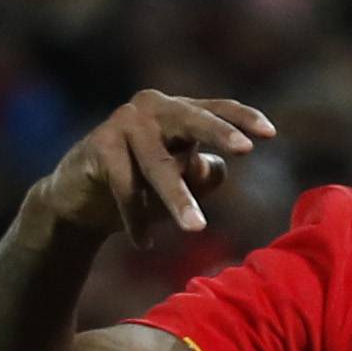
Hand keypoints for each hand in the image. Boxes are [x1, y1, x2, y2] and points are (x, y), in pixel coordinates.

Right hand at [38, 91, 276, 248]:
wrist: (80, 201)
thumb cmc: (140, 189)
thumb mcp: (178, 184)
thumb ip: (202, 176)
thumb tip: (216, 166)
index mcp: (179, 111)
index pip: (217, 108)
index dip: (243, 119)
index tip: (271, 135)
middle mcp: (153, 108)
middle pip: (192, 119)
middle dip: (219, 134)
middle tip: (244, 151)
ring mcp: (124, 122)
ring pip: (159, 165)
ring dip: (177, 199)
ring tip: (196, 230)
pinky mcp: (99, 145)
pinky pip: (126, 187)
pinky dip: (136, 218)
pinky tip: (143, 242)